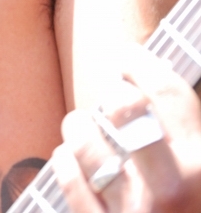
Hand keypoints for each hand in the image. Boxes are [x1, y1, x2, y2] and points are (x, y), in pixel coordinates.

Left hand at [51, 47, 200, 210]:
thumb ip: (188, 131)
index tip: (130, 57)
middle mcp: (166, 186)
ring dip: (80, 126)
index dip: (142, 63)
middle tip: (115, 99)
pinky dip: (67, 162)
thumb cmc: (195, 208)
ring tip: (85, 126)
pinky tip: (73, 158)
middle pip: (124, 107)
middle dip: (115, 94)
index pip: (166, 91)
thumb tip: (160, 94)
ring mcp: (131, 210)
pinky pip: (70, 181)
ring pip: (85, 142)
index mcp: (200, 165)